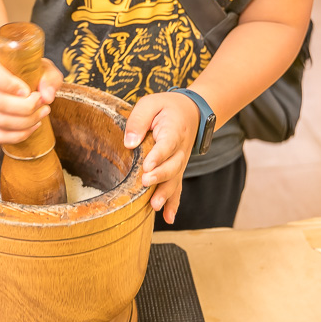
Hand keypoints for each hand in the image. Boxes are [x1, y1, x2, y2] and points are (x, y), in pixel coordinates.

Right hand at [0, 54, 62, 144]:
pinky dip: (19, 135)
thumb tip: (47, 97)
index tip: (28, 90)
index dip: (10, 85)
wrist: (10, 75)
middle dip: (25, 107)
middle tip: (42, 102)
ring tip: (42, 112)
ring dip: (26, 121)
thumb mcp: (40, 66)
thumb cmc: (24, 69)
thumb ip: (48, 77)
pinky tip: (33, 126)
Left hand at [124, 92, 200, 224]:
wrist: (191, 112)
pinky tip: (168, 218)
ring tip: (155, 205)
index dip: (158, 156)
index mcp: (173, 130)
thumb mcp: (150, 103)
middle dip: (159, 176)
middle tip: (145, 182)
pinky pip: (177, 188)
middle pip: (173, 165)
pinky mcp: (177, 170)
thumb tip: (129, 143)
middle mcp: (180, 149)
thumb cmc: (166, 107)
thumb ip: (139, 120)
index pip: (167, 144)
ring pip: (175, 180)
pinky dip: (174, 203)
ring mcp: (180, 162)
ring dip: (166, 194)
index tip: (147, 166)